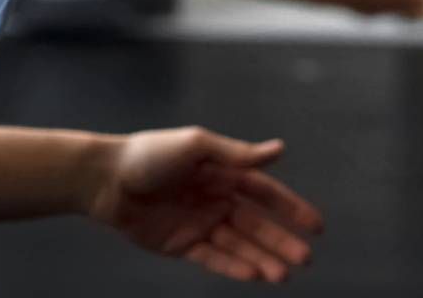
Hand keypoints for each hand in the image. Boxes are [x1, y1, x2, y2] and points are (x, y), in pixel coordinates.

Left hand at [86, 126, 322, 282]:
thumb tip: (280, 150)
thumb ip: (237, 154)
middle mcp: (217, 198)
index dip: (291, 209)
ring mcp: (200, 223)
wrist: (106, 179)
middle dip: (282, 241)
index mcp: (224, 172)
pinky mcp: (181, 244)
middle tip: (306, 259)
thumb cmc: (152, 154)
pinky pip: (213, 259)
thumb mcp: (197, 146)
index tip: (316, 226)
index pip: (266, 193)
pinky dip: (234, 267)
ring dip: (262, 258)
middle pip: (257, 224)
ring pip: (239, 245)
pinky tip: (254, 275)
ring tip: (284, 275)